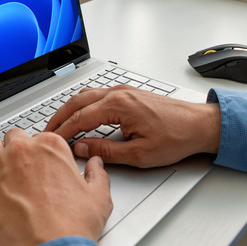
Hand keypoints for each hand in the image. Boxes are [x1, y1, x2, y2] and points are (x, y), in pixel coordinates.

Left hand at [0, 129, 111, 245]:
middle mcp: (21, 151)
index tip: (44, 165)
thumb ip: (97, 176)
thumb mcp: (98, 199)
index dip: (44, 153)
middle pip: (15, 138)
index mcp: (50, 147)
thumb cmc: (70, 228)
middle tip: (23, 169)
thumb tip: (96, 166)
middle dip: (18, 150)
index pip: (44, 138)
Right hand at [45, 85, 220, 167]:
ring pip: (85, 96)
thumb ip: (106, 152)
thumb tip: (82, 149)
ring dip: (69, 110)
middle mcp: (118, 93)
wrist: (201, 124)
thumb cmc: (177, 137)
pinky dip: (81, 105)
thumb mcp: (139, 154)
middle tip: (46, 133)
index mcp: (118, 106)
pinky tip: (78, 115)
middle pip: (76, 102)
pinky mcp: (128, 94)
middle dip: (58, 118)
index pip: (79, 119)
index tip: (50, 142)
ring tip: (58, 125)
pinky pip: (96, 95)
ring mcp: (123, 91)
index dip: (61, 132)